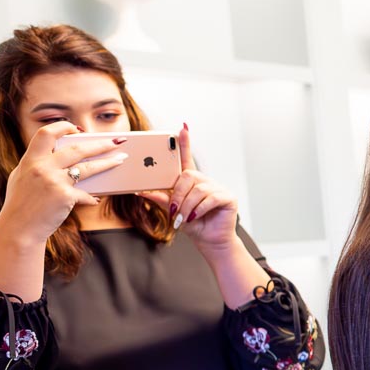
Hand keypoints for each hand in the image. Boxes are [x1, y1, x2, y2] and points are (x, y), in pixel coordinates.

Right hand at [0, 122, 126, 243]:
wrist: (18, 229)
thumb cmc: (21, 204)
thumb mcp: (22, 178)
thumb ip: (38, 164)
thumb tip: (60, 155)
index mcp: (30, 160)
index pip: (46, 134)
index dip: (63, 127)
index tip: (77, 129)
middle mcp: (41, 167)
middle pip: (76, 149)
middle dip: (100, 144)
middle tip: (117, 142)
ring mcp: (54, 181)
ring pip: (87, 168)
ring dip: (107, 163)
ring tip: (120, 160)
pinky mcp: (65, 196)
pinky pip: (85, 194)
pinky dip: (91, 197)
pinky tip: (96, 198)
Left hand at [137, 125, 240, 256]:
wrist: (209, 241)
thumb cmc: (192, 224)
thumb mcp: (172, 211)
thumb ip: (160, 199)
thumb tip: (142, 191)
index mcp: (191, 181)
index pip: (187, 158)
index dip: (184, 143)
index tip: (182, 128)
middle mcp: (205, 181)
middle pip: (188, 176)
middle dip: (177, 194)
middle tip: (173, 211)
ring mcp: (218, 188)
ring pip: (197, 190)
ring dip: (187, 206)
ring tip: (183, 219)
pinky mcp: (227, 197)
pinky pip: (210, 199)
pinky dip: (199, 210)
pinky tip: (195, 217)